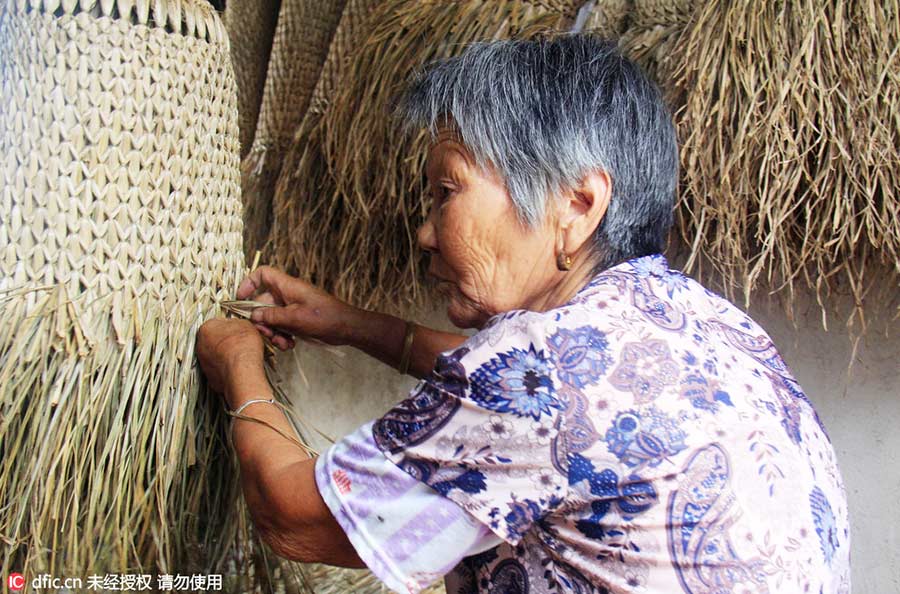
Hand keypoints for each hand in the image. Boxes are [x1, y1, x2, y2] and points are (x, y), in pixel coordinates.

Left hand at [196, 318, 264, 394]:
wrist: (242, 373)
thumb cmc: (243, 347)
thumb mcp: (246, 324)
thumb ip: (237, 323)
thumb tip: (237, 326)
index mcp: (206, 328)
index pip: (218, 323)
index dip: (231, 327)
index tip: (240, 331)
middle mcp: (200, 346)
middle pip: (214, 340)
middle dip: (226, 341)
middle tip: (240, 343)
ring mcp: (203, 363)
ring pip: (215, 355)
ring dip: (225, 355)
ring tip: (241, 357)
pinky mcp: (210, 378)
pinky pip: (219, 369)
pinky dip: (227, 368)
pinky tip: (239, 368)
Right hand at [236, 266, 361, 349]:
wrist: (346, 328)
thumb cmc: (325, 318)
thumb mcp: (295, 318)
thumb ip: (272, 316)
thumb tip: (253, 315)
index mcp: (287, 286)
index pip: (263, 274)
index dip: (249, 283)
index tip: (241, 298)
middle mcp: (287, 295)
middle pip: (262, 302)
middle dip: (261, 320)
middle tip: (267, 333)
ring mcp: (292, 307)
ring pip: (271, 317)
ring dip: (273, 332)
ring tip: (282, 343)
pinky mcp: (297, 320)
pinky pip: (281, 326)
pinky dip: (282, 336)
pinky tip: (290, 345)